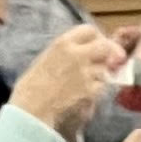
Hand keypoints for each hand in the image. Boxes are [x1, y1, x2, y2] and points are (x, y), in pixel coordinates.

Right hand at [9, 19, 124, 140]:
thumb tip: (84, 52)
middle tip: (109, 62)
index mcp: (63, 44)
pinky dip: (97, 92)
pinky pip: (102, 88)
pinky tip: (84, 97)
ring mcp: (86, 73)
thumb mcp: (46, 60)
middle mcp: (78, 55)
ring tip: (86, 85)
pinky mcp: (91, 92)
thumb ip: (66, 53)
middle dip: (108, 53)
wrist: (31, 111)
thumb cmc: (31, 89)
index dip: (97, 37)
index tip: (97, 45)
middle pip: (105, 46)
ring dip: (101, 75)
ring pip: (105, 69)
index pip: (89, 30)